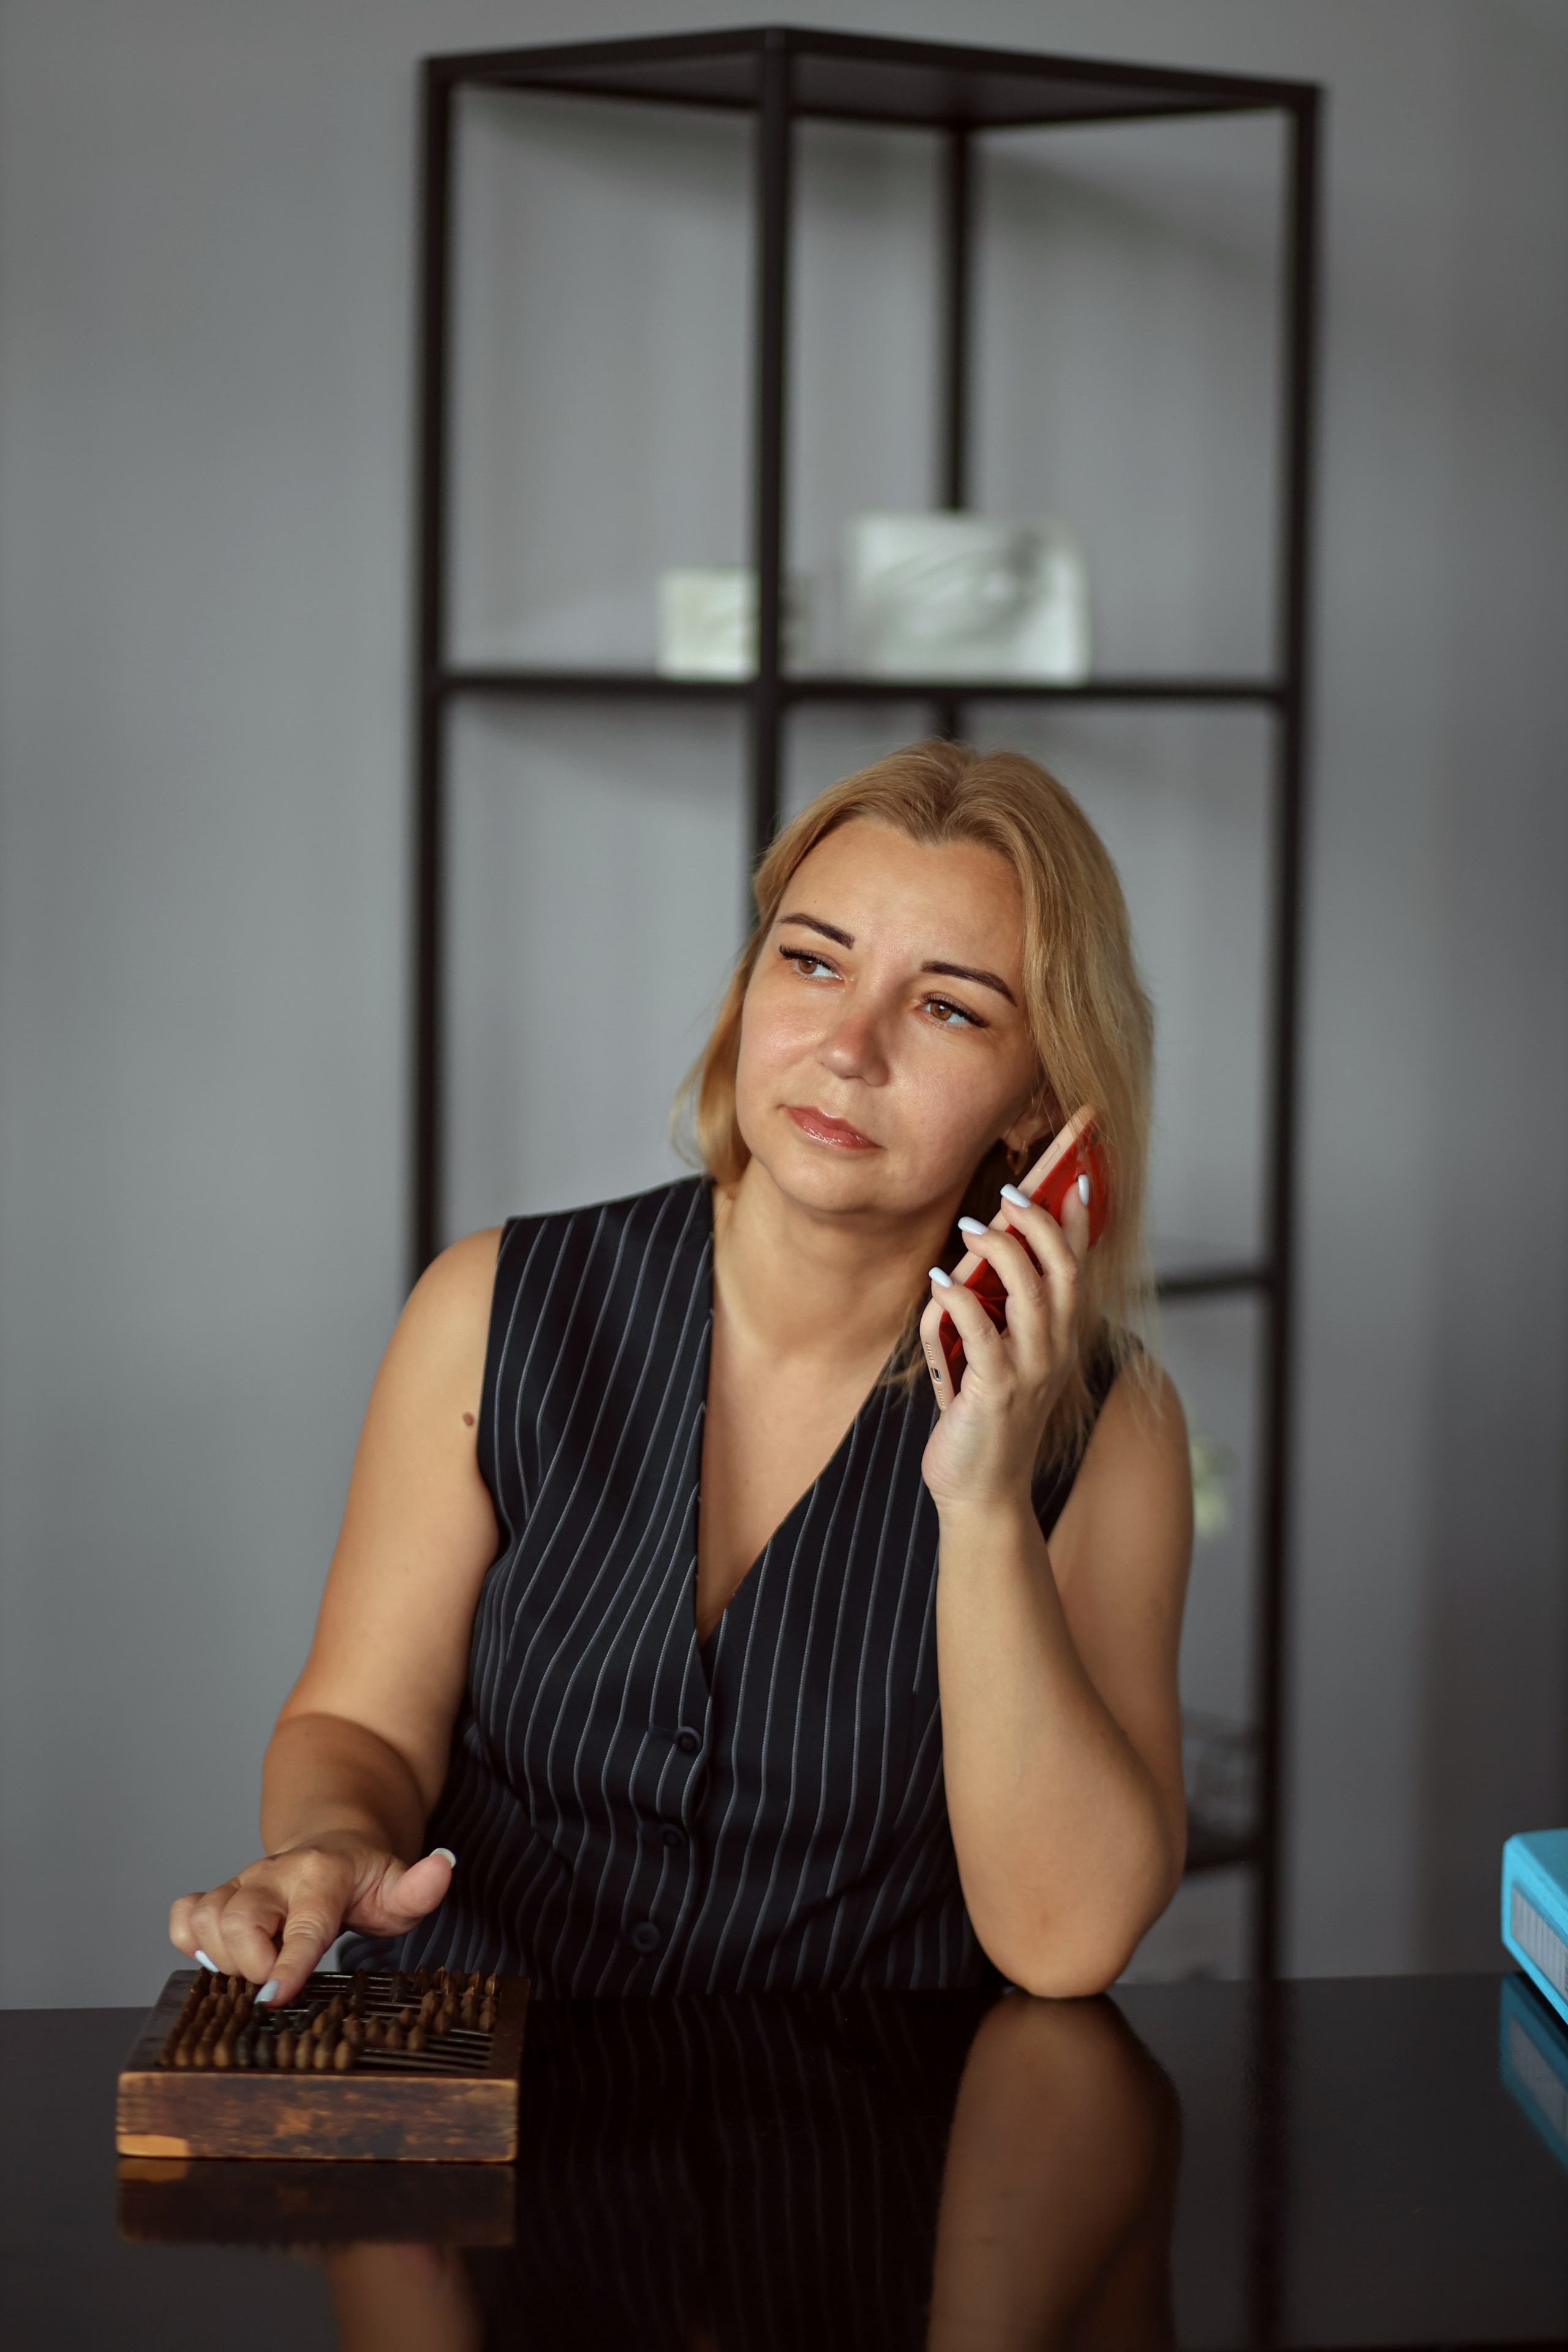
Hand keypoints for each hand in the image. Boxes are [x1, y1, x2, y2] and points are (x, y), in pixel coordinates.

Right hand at [169, 1838, 454, 2004]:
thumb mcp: (398, 1886)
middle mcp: (274, 1875)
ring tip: (258, 1963)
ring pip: (205, 1917)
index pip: (303, 1924)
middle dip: (250, 1963)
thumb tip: (443, 1866)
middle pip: (237, 1919)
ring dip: (220, 1954)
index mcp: (322, 1876)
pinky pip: (185, 1914)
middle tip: (277, 1980)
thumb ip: (419, 1887)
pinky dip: (191, 1939)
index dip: (287, 1962)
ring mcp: (242, 1882)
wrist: (334, 1840)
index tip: (275, 1997)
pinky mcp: (218, 1893)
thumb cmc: (366, 1879)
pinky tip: (222, 1954)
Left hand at [919, 1179, 1089, 1513]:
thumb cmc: (982, 1420)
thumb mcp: (994, 1358)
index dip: (1079, 1221)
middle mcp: (1055, 1351)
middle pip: (1062, 1271)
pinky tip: (940, 1282)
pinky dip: (960, 1302)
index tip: (1074, 1175)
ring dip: (1001, 1253)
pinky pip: (983, 1334)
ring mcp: (1031, 1373)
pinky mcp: (996, 1393)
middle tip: (1009, 1194)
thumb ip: (989, 1314)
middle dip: (1040, 1224)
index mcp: (1059, 1339)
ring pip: (1030, 1294)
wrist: (981, 1494)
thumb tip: (964, 1262)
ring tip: (973, 1228)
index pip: (1077, 1268)